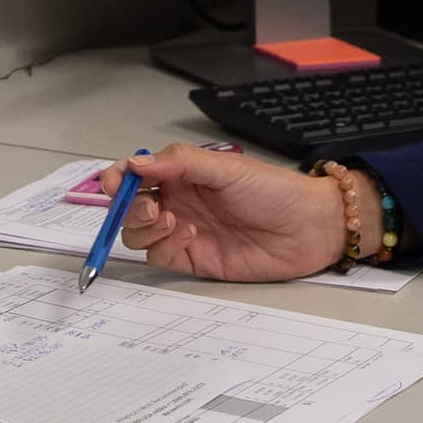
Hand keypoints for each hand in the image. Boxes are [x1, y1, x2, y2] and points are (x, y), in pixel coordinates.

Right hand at [117, 146, 347, 281]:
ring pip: (139, 235)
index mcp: (183, 175)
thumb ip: (179, 162)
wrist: (309, 228)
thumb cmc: (275, 190)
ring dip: (145, 229)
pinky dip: (164, 247)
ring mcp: (184, 232)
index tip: (114, 183)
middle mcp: (179, 202)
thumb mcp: (226, 167)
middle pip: (131, 208)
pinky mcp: (195, 259)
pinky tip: (188, 234)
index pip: (137, 176)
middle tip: (150, 207)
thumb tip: (136, 163)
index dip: (118, 179)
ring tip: (171, 220)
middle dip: (129, 208)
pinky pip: (160, 257)